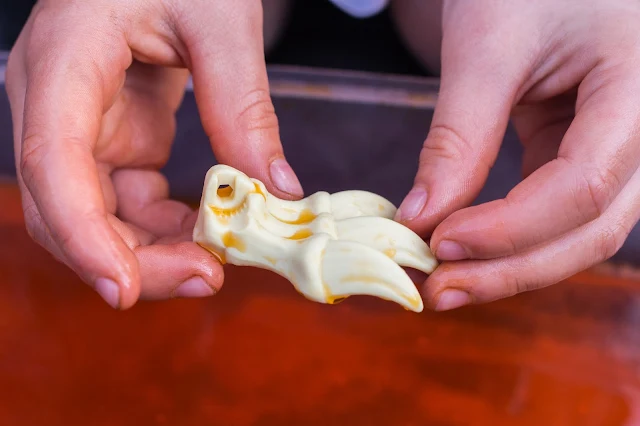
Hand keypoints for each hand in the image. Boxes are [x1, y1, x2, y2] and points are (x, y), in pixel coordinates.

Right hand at [5, 0, 302, 308]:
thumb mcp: (221, 18)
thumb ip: (242, 103)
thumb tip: (274, 189)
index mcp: (65, 58)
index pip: (50, 160)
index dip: (81, 234)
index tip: (123, 288)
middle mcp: (56, 101)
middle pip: (67, 207)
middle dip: (133, 258)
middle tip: (210, 277)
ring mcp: (83, 126)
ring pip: (96, 218)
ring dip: (154, 252)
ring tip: (218, 262)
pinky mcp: (114, 140)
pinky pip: (128, 204)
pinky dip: (166, 229)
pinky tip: (209, 231)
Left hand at [395, 0, 639, 309]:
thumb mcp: (487, 45)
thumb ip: (458, 134)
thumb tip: (420, 217)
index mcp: (639, 87)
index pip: (585, 185)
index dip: (510, 227)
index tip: (438, 242)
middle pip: (593, 227)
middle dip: (512, 268)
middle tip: (439, 292)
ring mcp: (616, 146)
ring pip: (579, 230)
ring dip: (511, 264)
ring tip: (445, 282)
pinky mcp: (582, 152)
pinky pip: (555, 209)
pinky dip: (509, 235)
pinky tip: (463, 248)